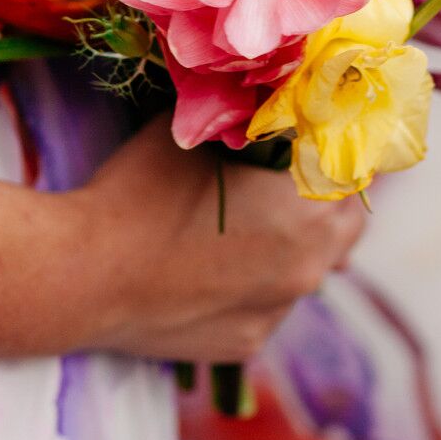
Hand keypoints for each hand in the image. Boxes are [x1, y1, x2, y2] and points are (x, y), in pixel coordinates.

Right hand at [72, 118, 366, 362]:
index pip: (358, 169)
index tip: (326, 126)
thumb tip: (274, 95)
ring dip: (298, 239)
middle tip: (298, 165)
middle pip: (346, 223)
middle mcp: (309, 269)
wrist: (82, 277)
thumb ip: (247, 115)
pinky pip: (272, 302)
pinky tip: (220, 260)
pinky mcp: (246, 344)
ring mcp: (278, 313)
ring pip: (312, 267)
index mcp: (310, 211)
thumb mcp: (200, 132)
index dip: (343, 143)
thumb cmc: (140, 192)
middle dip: (329, 192)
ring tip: (254, 213)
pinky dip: (261, 279)